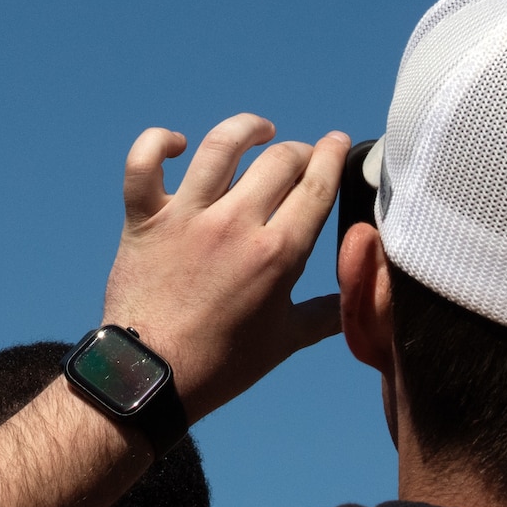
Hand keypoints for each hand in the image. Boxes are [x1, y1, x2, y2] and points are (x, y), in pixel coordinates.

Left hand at [104, 114, 348, 421]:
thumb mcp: (285, 341)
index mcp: (278, 253)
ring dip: (246, 130)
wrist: (151, 376)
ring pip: (221, 147)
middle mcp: (235, 224)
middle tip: (303, 157)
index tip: (338, 142)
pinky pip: (144, 163)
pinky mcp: (145, 218)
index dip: (333, 156)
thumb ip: (327, 313)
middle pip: (279, 160)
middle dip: (300, 151)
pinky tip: (176, 143)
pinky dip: (156, 143)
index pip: (317, 185)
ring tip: (258, 131)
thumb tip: (362, 296)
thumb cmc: (221, 364)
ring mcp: (187, 216)